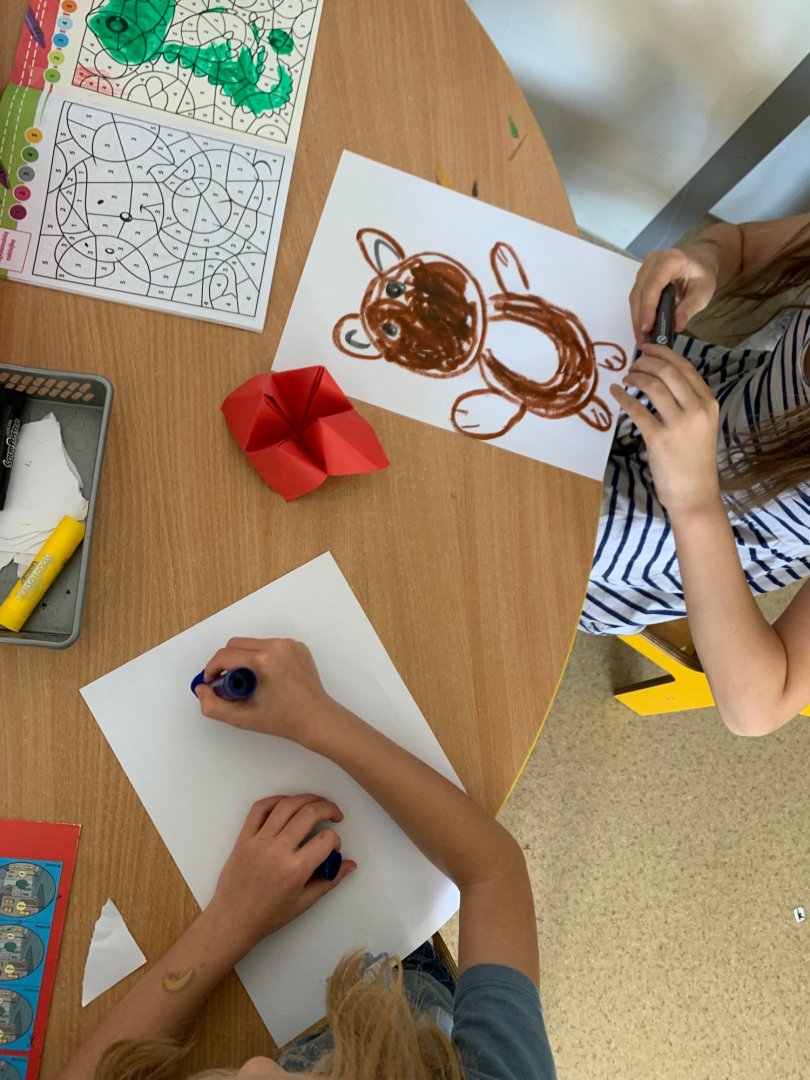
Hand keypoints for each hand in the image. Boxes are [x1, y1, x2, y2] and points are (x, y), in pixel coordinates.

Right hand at [195, 637, 334, 742]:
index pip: (224, 656)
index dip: (211, 669)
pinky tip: (267, 678)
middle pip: (235, 644)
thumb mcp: (241, 718)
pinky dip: (262, 658)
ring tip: (250, 684)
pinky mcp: (297, 646)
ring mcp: (289, 644)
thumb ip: (213, 706)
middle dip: (227, 663)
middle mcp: (277, 646)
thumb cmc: (284, 720)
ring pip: (252, 644)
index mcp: (264, 660)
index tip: (211, 683)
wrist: (316, 719)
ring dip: (244, 660)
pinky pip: (269, 645)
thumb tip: (202, 689)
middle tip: (231, 686)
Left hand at [207, 795, 355, 952]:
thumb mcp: (303, 903)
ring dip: (307, 798)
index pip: (325, 840)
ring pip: (286, 805)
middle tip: (334, 814)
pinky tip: (288, 803)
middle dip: (328, 808)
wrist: (232, 919)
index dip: (336, 840)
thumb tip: (350, 864)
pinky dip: (276, 800)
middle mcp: (277, 850)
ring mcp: (258, 841)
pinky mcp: (243, 837)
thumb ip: (329, 881)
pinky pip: (259, 809)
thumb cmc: (269, 915)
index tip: (333, 847)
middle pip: (309, 814)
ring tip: (316, 803)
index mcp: (295, 870)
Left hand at [610, 344, 720, 515]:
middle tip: (633, 363)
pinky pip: (637, 410)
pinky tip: (616, 393)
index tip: (647, 348)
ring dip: (635, 376)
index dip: (663, 353)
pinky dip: (623, 398)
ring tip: (626, 378)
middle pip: (668, 371)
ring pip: (653, 386)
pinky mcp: (659, 438)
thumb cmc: (694, 460)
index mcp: (708, 402)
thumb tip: (661, 378)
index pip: (685, 367)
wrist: (695, 493)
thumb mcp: (701, 426)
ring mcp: (679, 423)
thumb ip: (688, 403)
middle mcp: (697, 409)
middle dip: (646, 361)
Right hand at [629, 245, 719, 344]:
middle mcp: (653, 260)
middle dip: (639, 318)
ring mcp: (644, 267)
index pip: (654, 285)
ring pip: (635, 295)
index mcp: (672, 260)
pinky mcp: (640, 275)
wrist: (698, 262)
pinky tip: (642, 328)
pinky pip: (636, 296)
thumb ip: (690, 308)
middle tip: (642, 340)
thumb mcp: (703, 292)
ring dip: (636, 318)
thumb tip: (677, 327)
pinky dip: (638, 313)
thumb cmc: (702, 276)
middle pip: (640, 292)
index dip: (648, 307)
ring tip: (641, 338)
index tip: (646, 329)